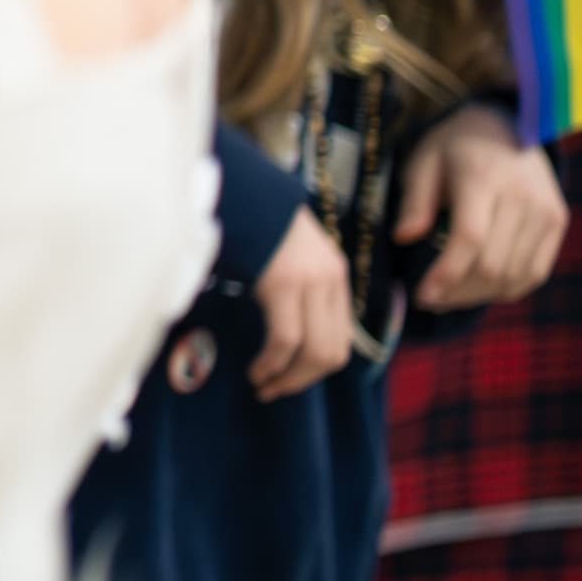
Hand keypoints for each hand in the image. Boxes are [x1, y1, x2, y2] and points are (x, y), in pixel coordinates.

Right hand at [251, 209, 354, 396]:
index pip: (341, 339)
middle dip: (303, 381)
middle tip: (274, 391)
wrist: (240, 189)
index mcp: (335, 277)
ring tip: (263, 385)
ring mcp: (309, 282)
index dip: (317, 370)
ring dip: (288, 378)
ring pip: (312, 352)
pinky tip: (257, 369)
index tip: (288, 380)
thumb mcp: (290, 257)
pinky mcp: (283, 283)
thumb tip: (288, 337)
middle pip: (332, 352)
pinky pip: (285, 339)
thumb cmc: (255, 224)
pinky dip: (272, 363)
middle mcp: (330, 281)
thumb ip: (298, 289)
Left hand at [399, 105, 569, 309]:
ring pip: (515, 275)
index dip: (446, 275)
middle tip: (431, 301)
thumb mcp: (424, 161)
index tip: (422, 295)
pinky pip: (535, 271)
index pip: (469, 239)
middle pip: (493, 264)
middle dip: (458, 292)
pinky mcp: (558, 220)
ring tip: (451, 297)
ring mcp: (546, 209)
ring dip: (480, 296)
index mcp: (483, 178)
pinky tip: (481, 289)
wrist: (506, 122)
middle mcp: (522, 196)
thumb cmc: (454, 145)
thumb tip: (403, 238)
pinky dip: (508, 288)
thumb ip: (415, 201)